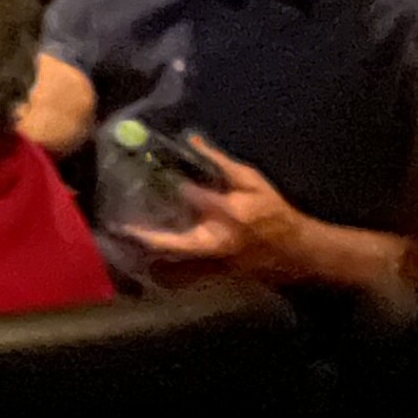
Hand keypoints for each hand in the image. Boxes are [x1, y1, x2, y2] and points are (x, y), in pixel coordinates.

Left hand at [129, 140, 340, 287]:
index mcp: (230, 214)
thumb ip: (221, 163)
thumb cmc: (274, 212)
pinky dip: (165, 267)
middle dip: (146, 238)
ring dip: (151, 256)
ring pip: (177, 265)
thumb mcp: (253, 181)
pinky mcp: (218, 276)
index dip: (168, 188)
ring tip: (123, 244)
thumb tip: (192, 141)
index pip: (191, 198)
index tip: (143, 176)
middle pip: (175, 243)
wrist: (298, 252)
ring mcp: (218, 264)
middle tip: (119, 229)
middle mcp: (220, 241)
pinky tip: (145, 260)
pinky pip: (185, 274)